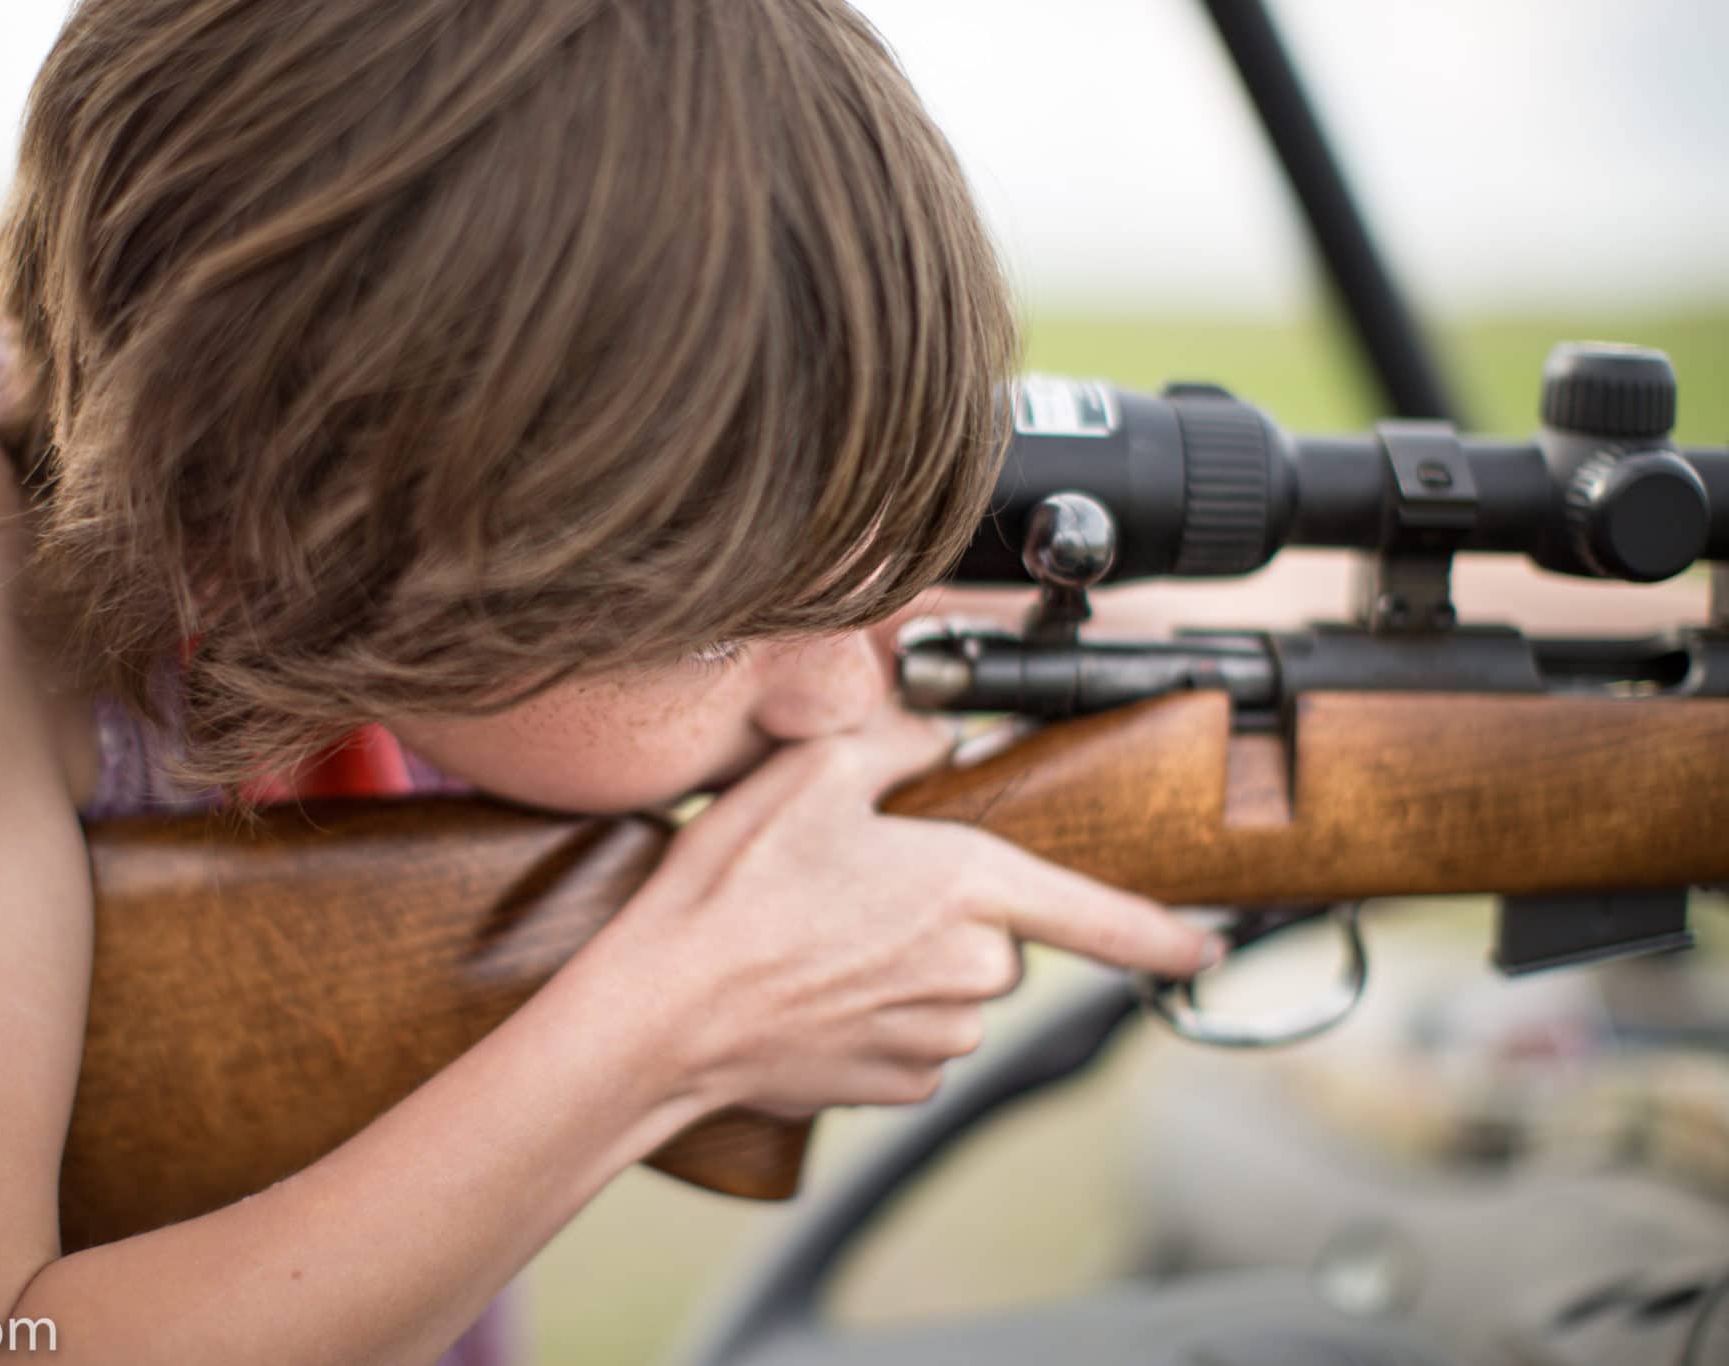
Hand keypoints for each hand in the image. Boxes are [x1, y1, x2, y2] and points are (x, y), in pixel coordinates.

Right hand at [594, 707, 1221, 1118]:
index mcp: (968, 888)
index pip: (1098, 915)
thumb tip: (935, 737)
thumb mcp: (809, 774)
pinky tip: (813, 992)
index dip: (1163, 934)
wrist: (660, 1015)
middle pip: (997, 939)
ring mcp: (936, 1038)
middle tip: (851, 889)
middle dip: (945, 913)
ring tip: (814, 941)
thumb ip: (896, 741)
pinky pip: (914, 1040)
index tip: (1210, 948)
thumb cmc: (729, 894)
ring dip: (907, 965)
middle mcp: (970, 973)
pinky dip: (877, 1015)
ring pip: (953, 991)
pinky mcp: (896, 1086)